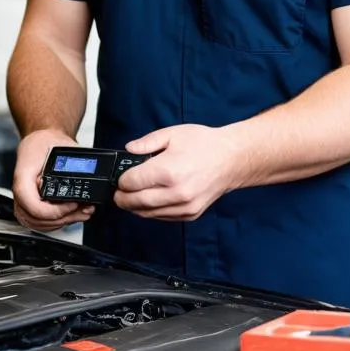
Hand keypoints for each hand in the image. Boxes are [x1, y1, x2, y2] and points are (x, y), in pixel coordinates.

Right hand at [12, 129, 94, 231]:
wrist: (39, 142)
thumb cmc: (44, 143)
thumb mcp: (60, 148)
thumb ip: (70, 164)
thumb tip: (87, 174)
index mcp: (23, 177)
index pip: (33, 205)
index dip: (55, 211)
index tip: (72, 204)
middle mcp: (21, 192)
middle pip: (36, 219)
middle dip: (63, 219)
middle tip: (83, 210)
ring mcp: (23, 201)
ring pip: (39, 224)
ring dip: (62, 222)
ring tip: (82, 213)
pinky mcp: (30, 206)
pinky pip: (40, 222)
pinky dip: (57, 222)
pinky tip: (72, 215)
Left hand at [114, 124, 243, 220]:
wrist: (232, 159)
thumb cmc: (205, 145)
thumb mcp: (172, 134)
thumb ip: (147, 143)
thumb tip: (129, 150)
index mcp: (168, 171)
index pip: (131, 183)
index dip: (121, 180)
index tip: (120, 178)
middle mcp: (175, 192)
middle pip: (136, 202)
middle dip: (122, 198)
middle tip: (117, 193)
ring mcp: (184, 206)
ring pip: (148, 213)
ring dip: (135, 207)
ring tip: (130, 198)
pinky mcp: (191, 214)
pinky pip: (163, 217)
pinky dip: (152, 211)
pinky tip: (149, 201)